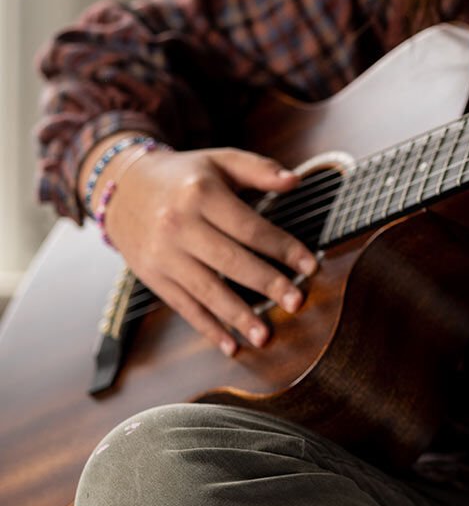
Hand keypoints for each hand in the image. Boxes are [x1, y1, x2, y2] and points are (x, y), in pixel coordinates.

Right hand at [94, 145, 317, 354]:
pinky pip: (183, 306)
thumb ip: (259, 169)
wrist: (121, 186)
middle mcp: (178, 225)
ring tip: (265, 335)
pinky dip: (208, 328)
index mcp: (200, 194)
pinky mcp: (152, 276)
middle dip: (267, 284)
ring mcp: (162, 254)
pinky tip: (231, 345)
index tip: (310, 265)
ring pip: (206, 290)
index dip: (282, 248)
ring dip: (238, 316)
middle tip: (297, 302)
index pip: (249, 227)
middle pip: (230, 261)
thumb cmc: (184, 175)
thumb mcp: (220, 160)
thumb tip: (295, 180)